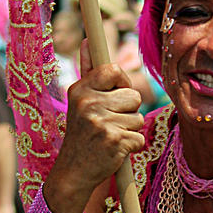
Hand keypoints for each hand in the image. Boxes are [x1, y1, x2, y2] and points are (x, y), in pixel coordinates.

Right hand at [48, 41, 144, 212]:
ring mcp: (101, 123)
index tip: (115, 94)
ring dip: (129, 130)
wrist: (73, 172)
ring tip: (110, 138)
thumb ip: (88, 71)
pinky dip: (131, 147)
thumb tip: (89, 40)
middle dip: (128, 111)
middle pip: (133, 95)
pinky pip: (139, 137)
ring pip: (138, 118)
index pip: (113, 69)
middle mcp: (88, 104)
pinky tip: (114, 151)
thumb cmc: (81, 134)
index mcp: (80, 90)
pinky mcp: (115, 142)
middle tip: (109, 123)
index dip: (121, 82)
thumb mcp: (79, 101)